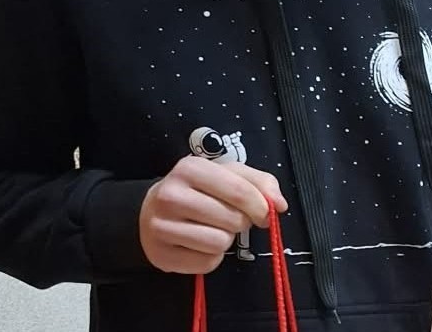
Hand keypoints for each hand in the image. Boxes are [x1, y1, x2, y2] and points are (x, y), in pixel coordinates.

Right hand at [139, 156, 287, 273]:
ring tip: (214, 229)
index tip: (265, 214)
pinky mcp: (160, 255)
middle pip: (232, 219)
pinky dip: (211, 258)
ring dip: (226, 240)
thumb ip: (259, 183)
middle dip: (240, 222)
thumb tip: (280, 205)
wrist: (151, 210)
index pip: (239, 191)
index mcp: (190, 168)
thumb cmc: (197, 189)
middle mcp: (171, 195)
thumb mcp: (227, 174)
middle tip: (230, 218)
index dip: (260, 206)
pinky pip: (206, 264)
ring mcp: (161, 227)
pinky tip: (199, 245)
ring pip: (219, 243)